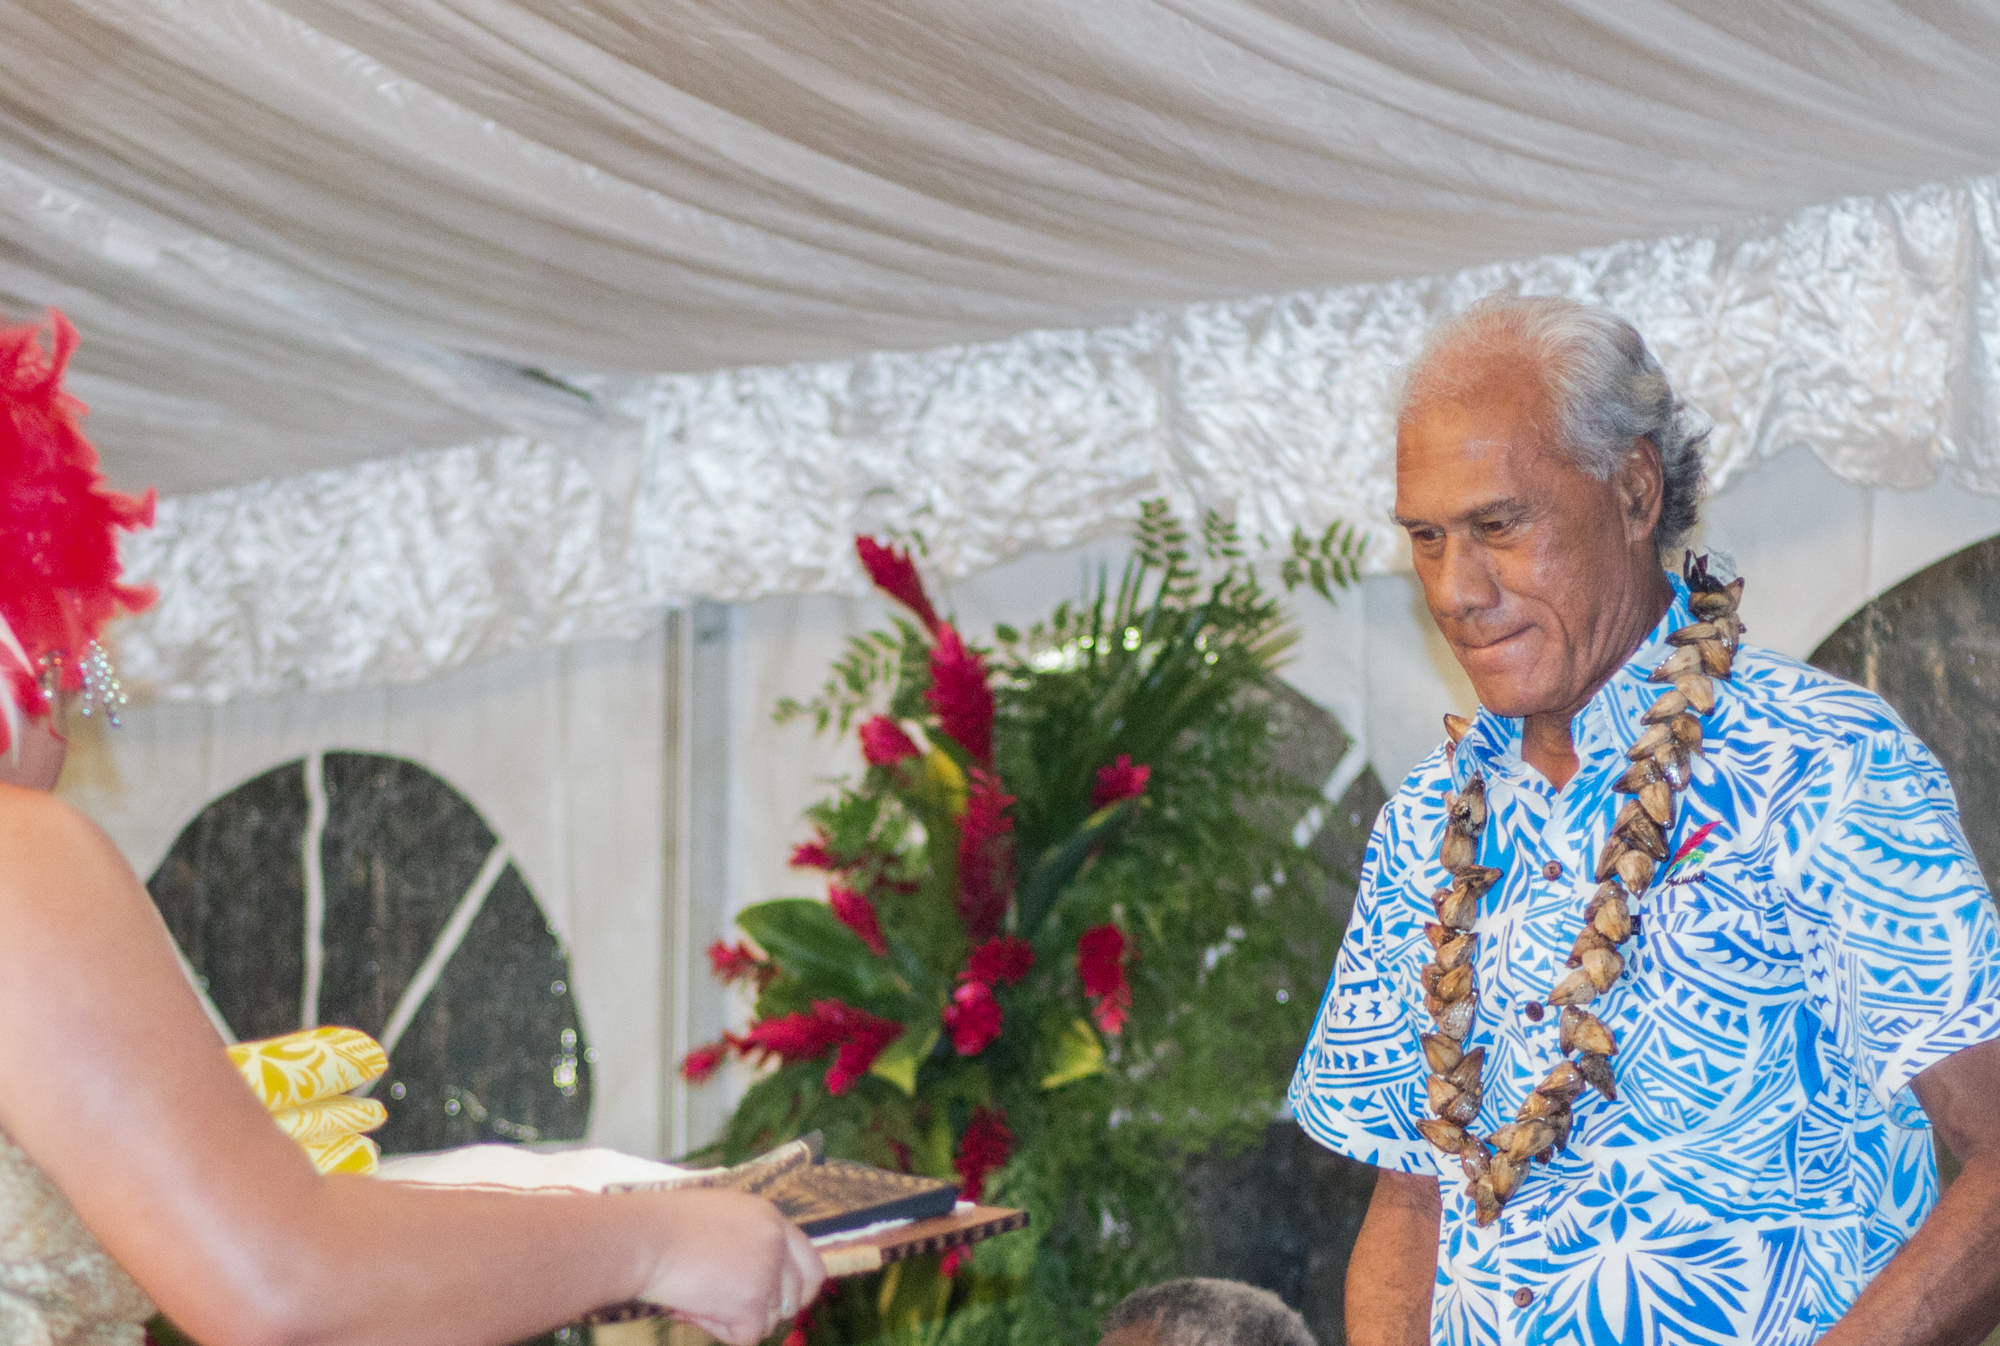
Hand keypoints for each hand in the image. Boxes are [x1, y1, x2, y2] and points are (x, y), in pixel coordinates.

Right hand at [638, 1189, 824, 1344]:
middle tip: (736, 1314)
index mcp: (771, 1218)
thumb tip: (751, 1276)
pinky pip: (747, 1336)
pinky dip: (720, 1332)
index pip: (811, 1262)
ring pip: (769, 1320)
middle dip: (768, 1311)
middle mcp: (776, 1243)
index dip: (801, 1289)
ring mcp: (766, 1274)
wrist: (642, 1238)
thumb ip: (746, 1239)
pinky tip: (692, 1311)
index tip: (786, 1303)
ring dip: (735, 1320)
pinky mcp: (750, 1303)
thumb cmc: (663, 1225)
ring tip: (697, 1302)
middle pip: (795, 1296)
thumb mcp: (718, 1216)